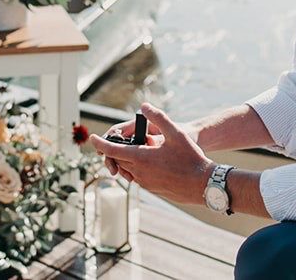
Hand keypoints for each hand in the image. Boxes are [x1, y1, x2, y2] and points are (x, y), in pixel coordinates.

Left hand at [90, 103, 212, 205]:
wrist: (203, 184)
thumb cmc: (190, 158)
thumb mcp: (176, 133)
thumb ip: (158, 117)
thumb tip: (144, 106)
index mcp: (141, 158)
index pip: (113, 150)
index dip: (100, 143)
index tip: (92, 138)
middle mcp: (139, 173)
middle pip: (118, 160)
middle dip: (116, 150)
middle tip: (123, 138)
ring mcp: (145, 183)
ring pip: (127, 169)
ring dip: (128, 158)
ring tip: (144, 147)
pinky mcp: (152, 189)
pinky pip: (138, 176)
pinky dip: (137, 167)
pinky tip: (152, 160)